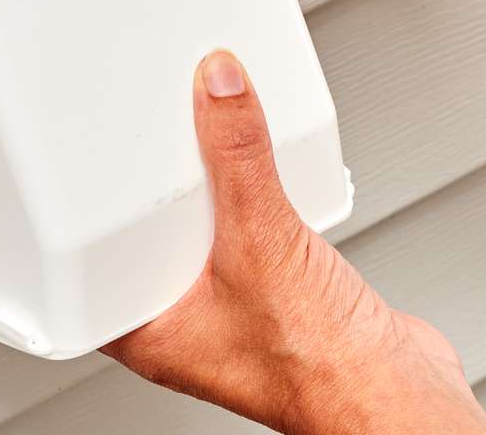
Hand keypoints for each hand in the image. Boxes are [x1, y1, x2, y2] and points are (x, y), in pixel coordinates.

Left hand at [103, 51, 485, 434]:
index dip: (88, 211)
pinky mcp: (279, 300)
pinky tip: (272, 184)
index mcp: (152, 332)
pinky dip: (260, 207)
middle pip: (153, 236)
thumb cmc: (321, 368)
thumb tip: (218, 89)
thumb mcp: (263, 239)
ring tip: (215, 150)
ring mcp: (234, 314)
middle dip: (158, 189)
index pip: (93, 263)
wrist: (397, 396)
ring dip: (216, 194)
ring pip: (208, 236)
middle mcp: (188, 326)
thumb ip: (239, 158)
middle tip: (157, 137)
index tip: (93, 156)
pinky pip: (255, 239)